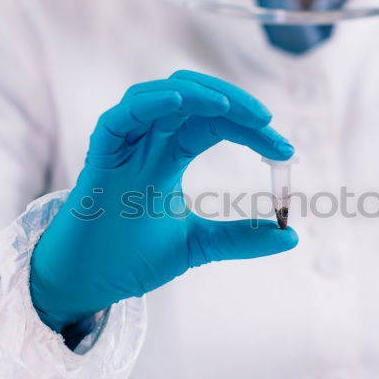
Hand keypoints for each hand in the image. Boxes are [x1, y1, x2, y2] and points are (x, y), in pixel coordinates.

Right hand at [30, 70, 296, 331]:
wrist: (88, 284)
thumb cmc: (131, 258)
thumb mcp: (197, 245)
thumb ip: (240, 237)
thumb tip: (290, 236)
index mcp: (169, 155)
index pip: (215, 122)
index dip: (252, 129)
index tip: (286, 152)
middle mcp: (147, 143)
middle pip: (192, 101)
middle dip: (234, 104)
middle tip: (267, 122)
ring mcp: (123, 147)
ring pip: (158, 96)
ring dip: (196, 94)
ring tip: (231, 108)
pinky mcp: (100, 158)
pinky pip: (120, 117)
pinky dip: (149, 104)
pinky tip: (179, 104)